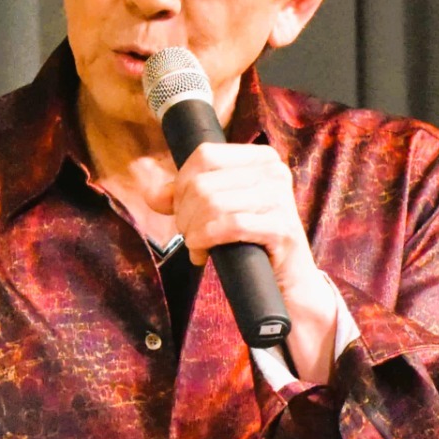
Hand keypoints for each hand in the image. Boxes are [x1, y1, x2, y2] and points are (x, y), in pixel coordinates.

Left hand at [146, 141, 339, 381]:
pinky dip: (205, 240)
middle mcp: (275, 172)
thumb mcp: (217, 212)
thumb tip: (152, 194)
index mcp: (261, 158)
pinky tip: (203, 253)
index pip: (205, 155)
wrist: (286, 283)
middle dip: (184, 214)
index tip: (179, 209)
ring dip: (192, 231)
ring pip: (212, 204)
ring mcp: (281, 199)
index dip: (182, 183)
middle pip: (203, 183)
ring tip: (196, 246)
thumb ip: (185, 197)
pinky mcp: (281, 228)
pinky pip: (229, 225)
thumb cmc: (249, 244)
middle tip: (189, 235)